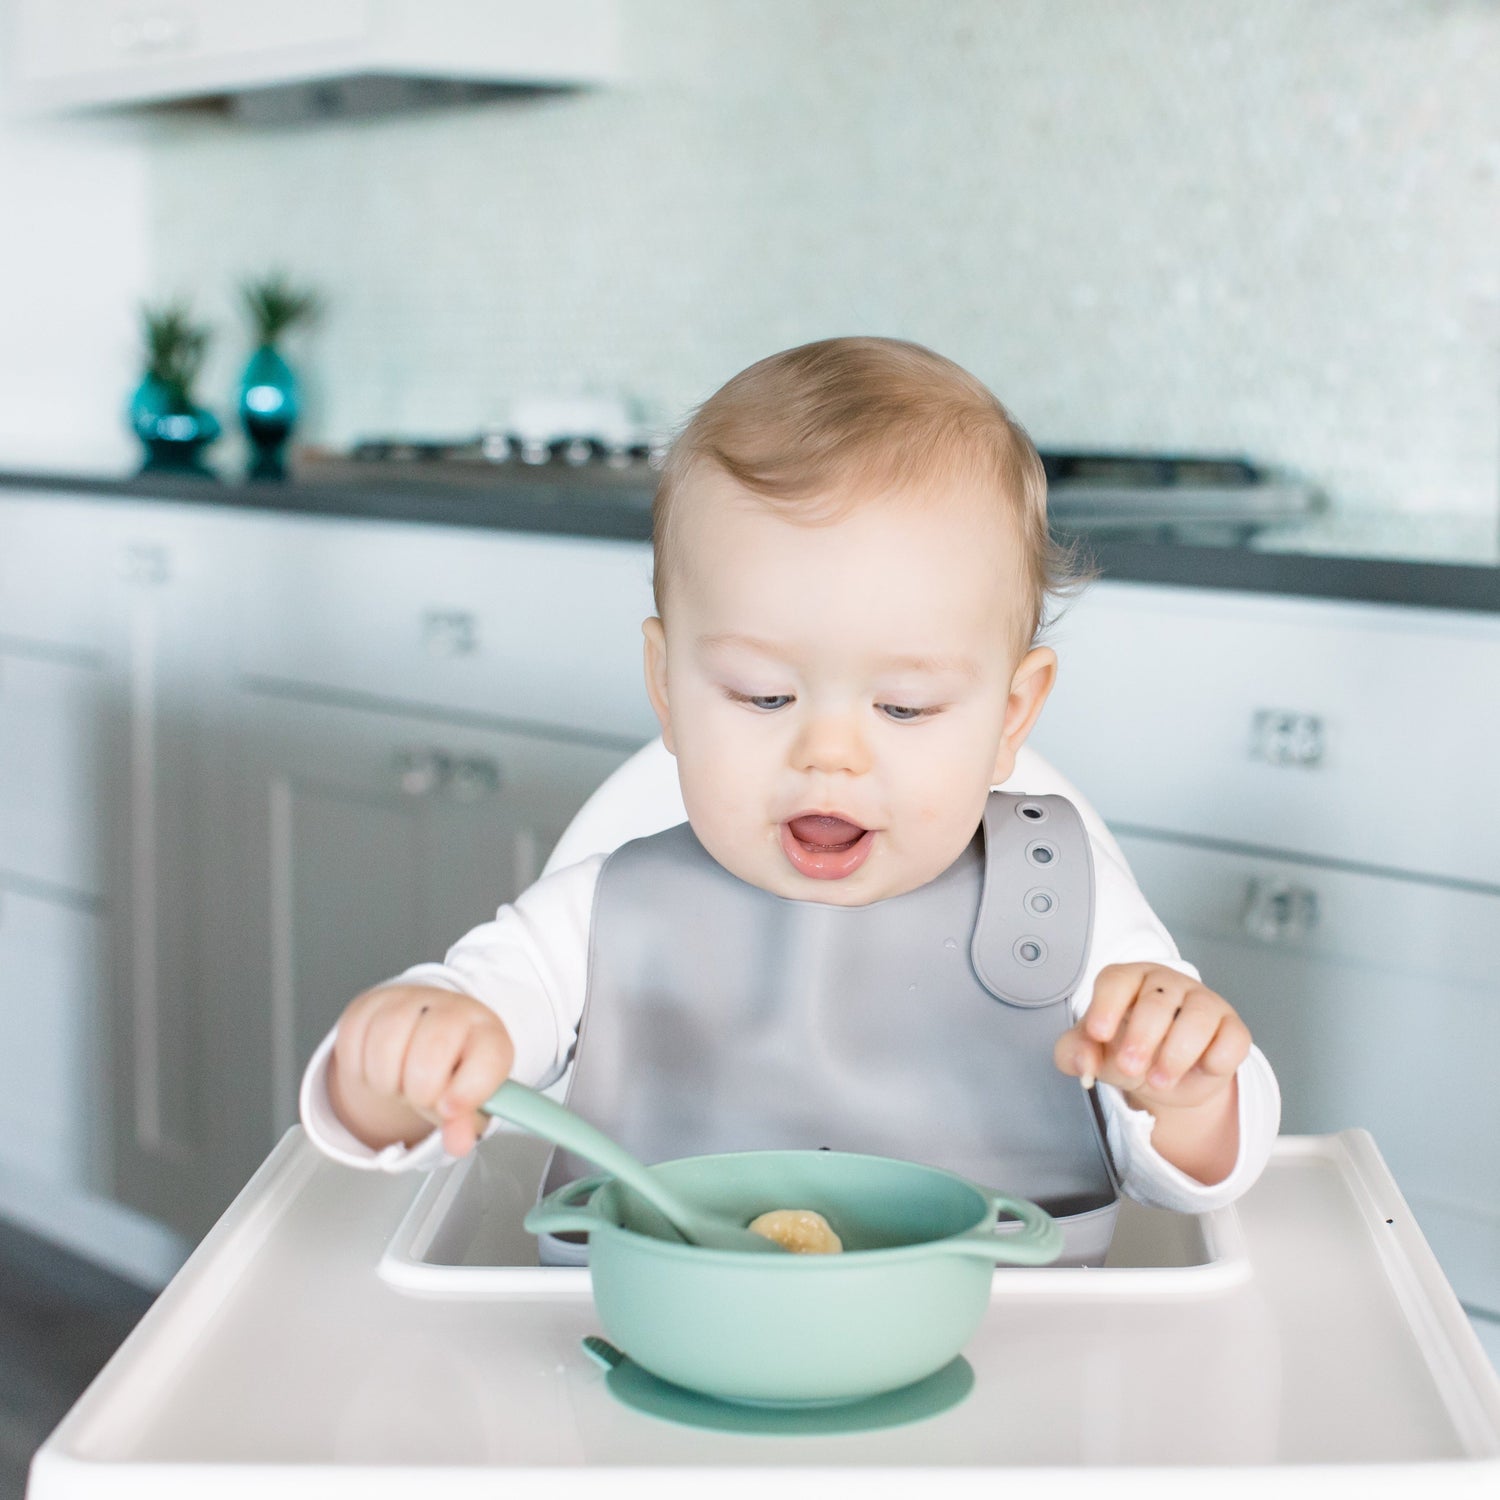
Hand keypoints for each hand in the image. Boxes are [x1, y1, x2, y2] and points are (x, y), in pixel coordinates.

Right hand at [328, 984, 514, 1156]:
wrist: (417, 1037)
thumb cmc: (449, 1073)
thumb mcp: (465, 1102)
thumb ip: (463, 1124)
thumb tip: (457, 1143)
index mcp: (487, 1033)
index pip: (488, 1055)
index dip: (468, 1090)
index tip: (449, 1110)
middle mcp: (452, 1008)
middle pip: (433, 1047)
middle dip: (421, 1088)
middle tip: (421, 1096)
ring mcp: (409, 1000)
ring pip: (385, 1043)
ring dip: (386, 1081)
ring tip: (399, 1082)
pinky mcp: (370, 1003)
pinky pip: (353, 1039)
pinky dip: (358, 1068)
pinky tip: (376, 1067)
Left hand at [1054, 963, 1249, 1113]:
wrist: (1165, 1079)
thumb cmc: (1126, 1051)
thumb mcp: (1093, 1053)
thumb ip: (1074, 1053)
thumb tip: (1083, 1063)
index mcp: (1129, 980)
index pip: (1117, 980)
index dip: (1106, 1005)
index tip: (1097, 1034)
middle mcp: (1167, 984)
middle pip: (1156, 1001)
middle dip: (1141, 1038)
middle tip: (1130, 1069)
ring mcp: (1204, 1003)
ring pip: (1198, 1017)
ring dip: (1177, 1054)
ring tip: (1160, 1080)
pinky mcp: (1232, 1028)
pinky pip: (1233, 1038)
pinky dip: (1218, 1058)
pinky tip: (1203, 1069)